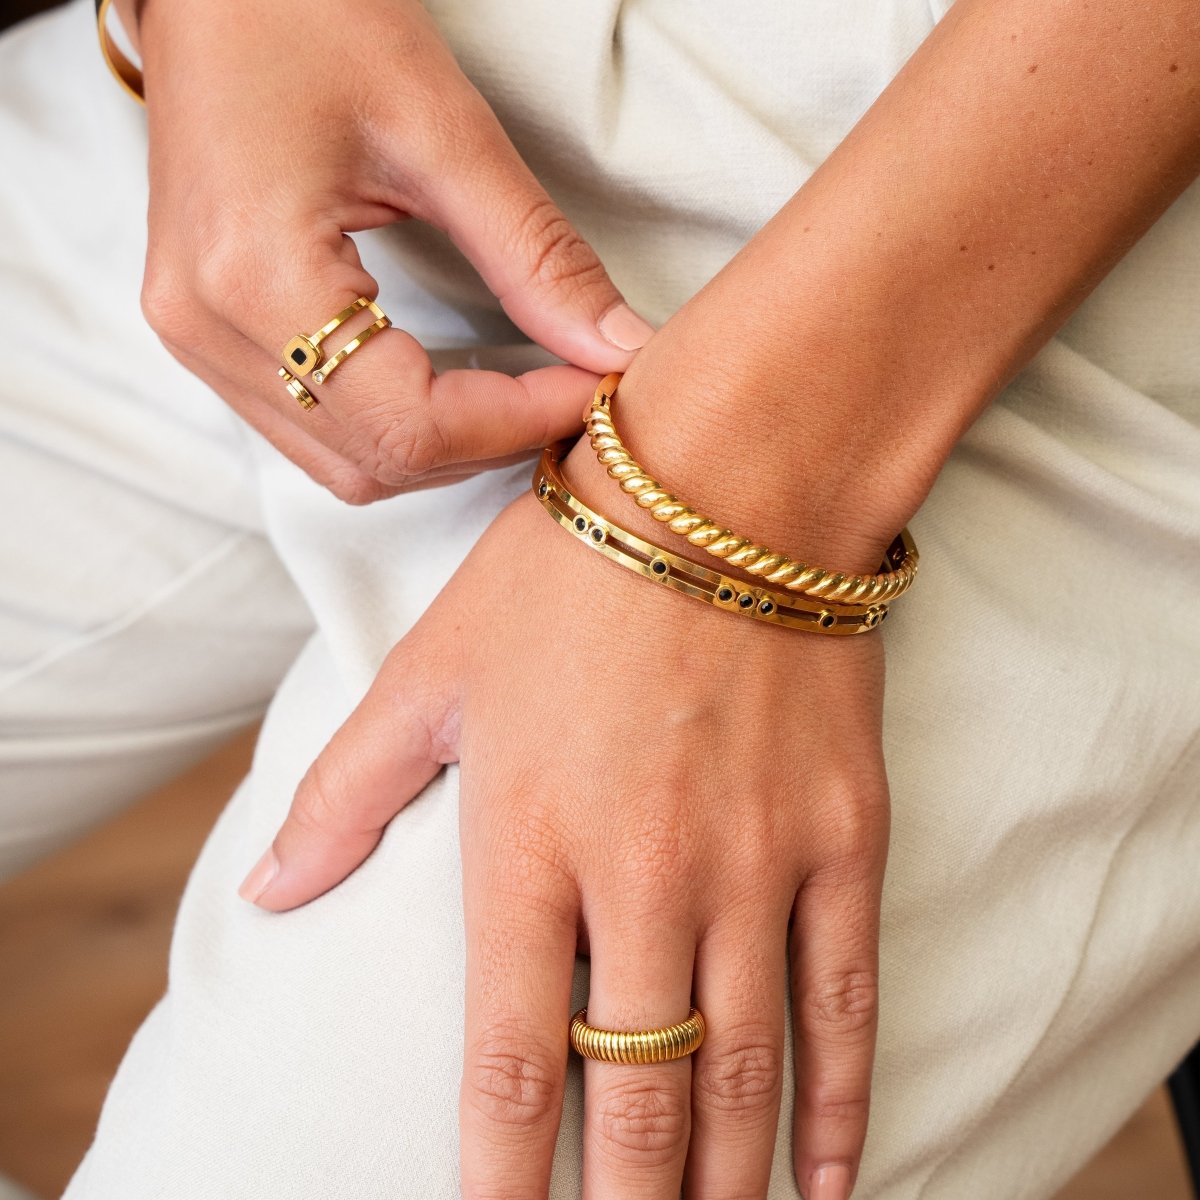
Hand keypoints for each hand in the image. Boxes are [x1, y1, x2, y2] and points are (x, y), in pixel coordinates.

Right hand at [133, 0, 651, 502]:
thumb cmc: (309, 16)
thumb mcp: (444, 129)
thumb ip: (536, 256)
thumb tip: (618, 347)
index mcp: (255, 277)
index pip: (411, 426)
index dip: (518, 423)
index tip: (592, 387)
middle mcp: (208, 330)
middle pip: (379, 462)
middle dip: (490, 442)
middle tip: (567, 389)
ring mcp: (197, 340)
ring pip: (348, 465)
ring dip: (446, 448)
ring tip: (518, 392)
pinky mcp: (206, 335)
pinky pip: (316, 430)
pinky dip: (397, 428)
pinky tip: (451, 386)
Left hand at [239, 445, 890, 1198]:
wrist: (731, 485)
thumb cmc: (570, 571)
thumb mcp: (432, 669)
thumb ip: (346, 791)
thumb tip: (267, 894)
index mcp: (528, 842)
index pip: (513, 1064)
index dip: (504, 1186)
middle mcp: (645, 876)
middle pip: (640, 1096)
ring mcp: (756, 863)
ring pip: (746, 1071)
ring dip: (726, 1183)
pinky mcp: (842, 839)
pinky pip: (847, 999)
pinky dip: (840, 1104)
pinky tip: (829, 1179)